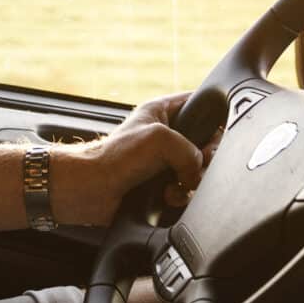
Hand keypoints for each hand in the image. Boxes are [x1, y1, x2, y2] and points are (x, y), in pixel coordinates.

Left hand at [54, 90, 208, 225]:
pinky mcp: (163, 185)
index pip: (201, 105)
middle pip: (206, 144)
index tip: (209, 138)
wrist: (91, 190)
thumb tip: (197, 173)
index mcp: (164, 111)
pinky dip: (180, 196)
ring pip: (199, 171)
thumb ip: (191, 151)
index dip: (212, 121)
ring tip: (175, 184)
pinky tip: (167, 196)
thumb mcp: (161, 139)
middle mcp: (166, 135)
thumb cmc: (114, 157)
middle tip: (193, 165)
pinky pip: (187, 191)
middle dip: (204, 159)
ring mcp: (165, 162)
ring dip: (191, 182)